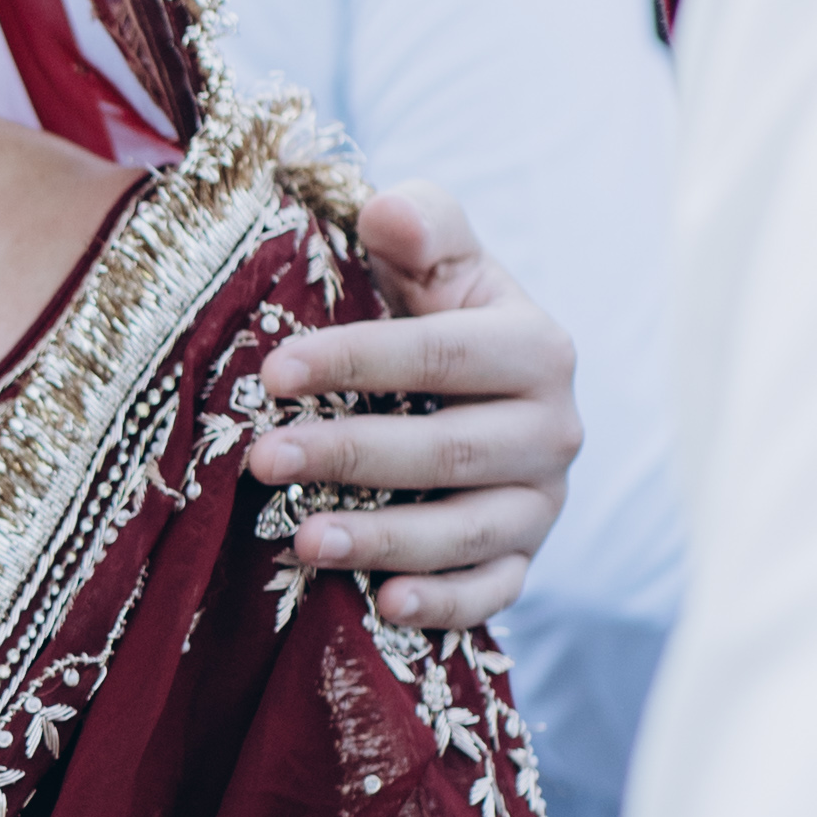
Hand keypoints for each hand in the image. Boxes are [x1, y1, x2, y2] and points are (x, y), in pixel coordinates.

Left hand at [248, 185, 580, 632]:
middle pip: (446, 451)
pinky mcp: (524, 560)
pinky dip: (444, 604)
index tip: (273, 371)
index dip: (356, 360)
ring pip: (464, 531)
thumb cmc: (437, 310)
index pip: (441, 355)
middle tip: (262, 459)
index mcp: (536, 348)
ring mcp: (542, 504)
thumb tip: (387, 212)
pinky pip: (491, 593)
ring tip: (300, 540)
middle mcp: (554, 430)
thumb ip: (420, 223)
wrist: (475, 384)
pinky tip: (385, 603)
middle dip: (350, 456)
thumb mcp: (436, 256)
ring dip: (383, 540)